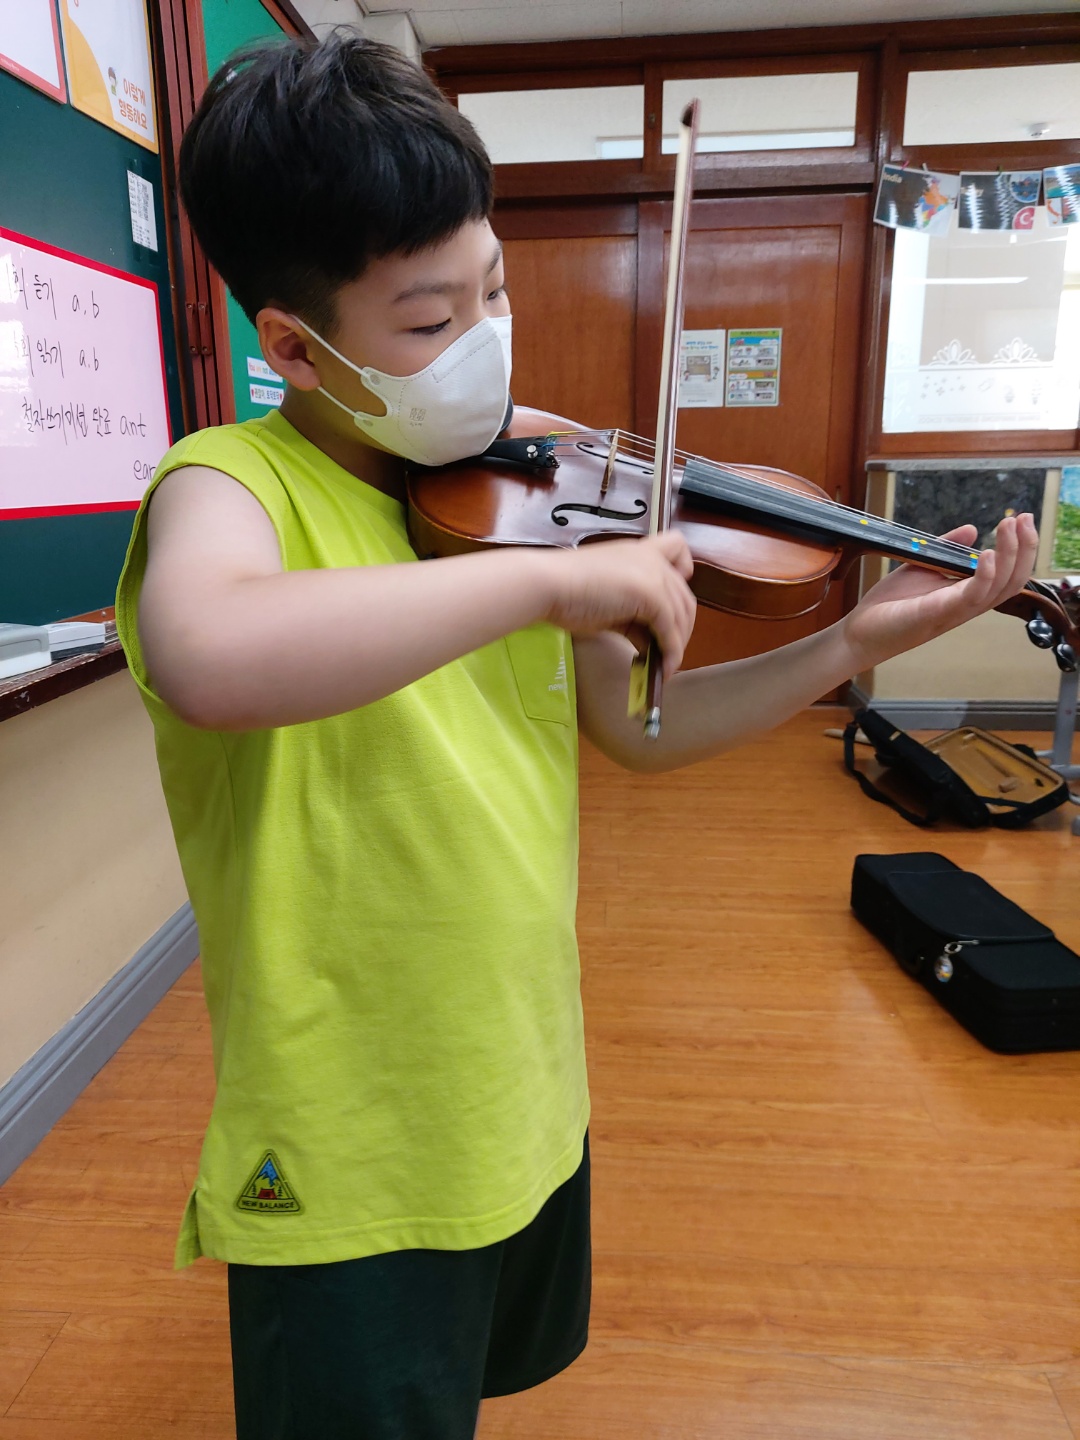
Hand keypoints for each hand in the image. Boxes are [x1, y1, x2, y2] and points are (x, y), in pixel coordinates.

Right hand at [544, 531, 695, 676]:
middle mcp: (650, 558)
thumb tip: (649, 642)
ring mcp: (653, 574)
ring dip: (677, 644)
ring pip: (682, 614)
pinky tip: (661, 667)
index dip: (683, 572)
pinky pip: (670, 628)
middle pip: (685, 595)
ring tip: (664, 666)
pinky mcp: (651, 594)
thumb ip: (632, 616)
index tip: (670, 599)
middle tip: (666, 652)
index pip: (677, 548)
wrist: (547, 585)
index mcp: (638, 551)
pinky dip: (670, 651)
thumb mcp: (607, 602)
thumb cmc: (563, 592)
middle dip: (680, 628)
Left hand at [840, 513, 1038, 671]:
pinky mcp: (938, 614)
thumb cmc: (891, 605)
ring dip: (1010, 555)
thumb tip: (973, 530)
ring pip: (999, 588)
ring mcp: (955, 611)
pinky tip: (987, 554)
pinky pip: (970, 597)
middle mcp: (968, 605)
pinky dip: (983, 575)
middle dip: (1025, 548)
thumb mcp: (923, 567)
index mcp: (967, 594)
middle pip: (1012, 581)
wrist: (859, 633)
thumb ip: (948, 549)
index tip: (1022, 519)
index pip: (1007, 575)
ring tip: (1011, 527)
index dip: (1020, 549)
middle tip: (1027, 518)